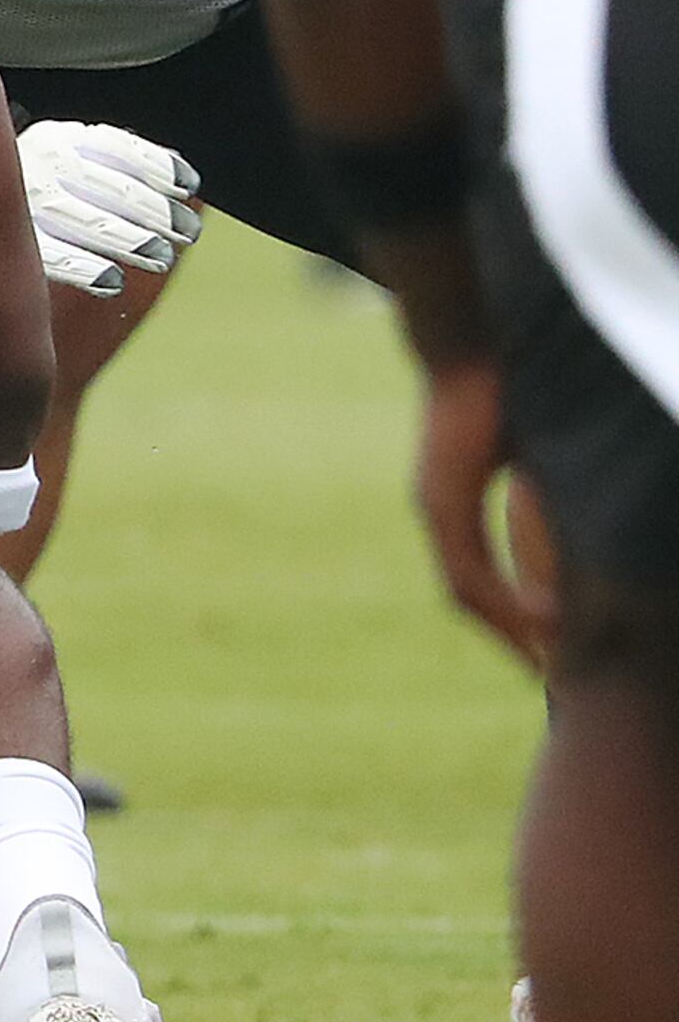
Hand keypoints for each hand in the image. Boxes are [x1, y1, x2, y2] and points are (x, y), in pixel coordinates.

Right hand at [19, 119, 200, 296]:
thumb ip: (107, 159)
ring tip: (159, 256)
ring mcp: (24, 202)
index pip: (123, 147)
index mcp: (58, 137)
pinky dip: (87, 269)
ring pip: (95, 223)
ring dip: (134, 242)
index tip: (188, 186)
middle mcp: (41, 163)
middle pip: (119, 190)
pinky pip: (54, 257)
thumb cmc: (24, 186)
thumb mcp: (60, 155)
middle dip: (160, 214)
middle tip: (184, 233)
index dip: (162, 168)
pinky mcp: (8, 239)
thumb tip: (172, 167)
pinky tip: (110, 281)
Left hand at [415, 358, 551, 668]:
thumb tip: (584, 521)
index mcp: (455, 502)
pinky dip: (506, 599)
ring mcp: (437, 506)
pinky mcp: (445, 498)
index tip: (543, 650)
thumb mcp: (533, 453)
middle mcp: (437, 510)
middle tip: (546, 676)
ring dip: (510, 628)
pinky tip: (543, 619)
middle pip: (471, 597)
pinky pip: (471, 568)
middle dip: (510, 637)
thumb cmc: (507, 387)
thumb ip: (546, 492)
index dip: (510, 616)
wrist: (468, 344)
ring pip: (469, 591)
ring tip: (549, 664)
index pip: (479, 579)